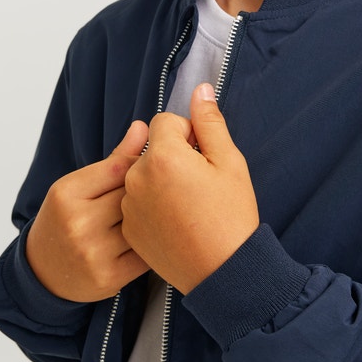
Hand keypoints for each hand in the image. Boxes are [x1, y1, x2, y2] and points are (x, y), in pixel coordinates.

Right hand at [26, 121, 149, 301]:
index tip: (150, 169)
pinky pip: (146, 253)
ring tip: (167, 211)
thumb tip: (143, 127)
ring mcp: (93, 252)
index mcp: (67, 192)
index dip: (142, 166)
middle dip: (151, 191)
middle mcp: (77, 222)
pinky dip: (156, 243)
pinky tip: (158, 237)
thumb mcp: (79, 185)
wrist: (43, 272)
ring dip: (158, 217)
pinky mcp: (109, 277)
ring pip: (142, 223)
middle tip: (166, 189)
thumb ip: (114, 159)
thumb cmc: (65, 220)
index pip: (119, 167)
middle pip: (133, 195)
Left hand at [122, 83, 259, 294]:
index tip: (204, 158)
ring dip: (161, 180)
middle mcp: (137, 177)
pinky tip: (177, 221)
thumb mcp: (230, 162)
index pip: (165, 122)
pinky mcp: (129, 228)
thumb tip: (200, 88)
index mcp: (163, 156)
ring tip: (189, 205)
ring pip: (143, 175)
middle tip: (200, 184)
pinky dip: (153, 205)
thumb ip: (210, 121)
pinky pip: (137, 202)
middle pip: (152, 148)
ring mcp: (129, 205)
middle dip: (172, 156)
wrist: (224, 272)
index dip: (188, 135)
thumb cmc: (231, 215)